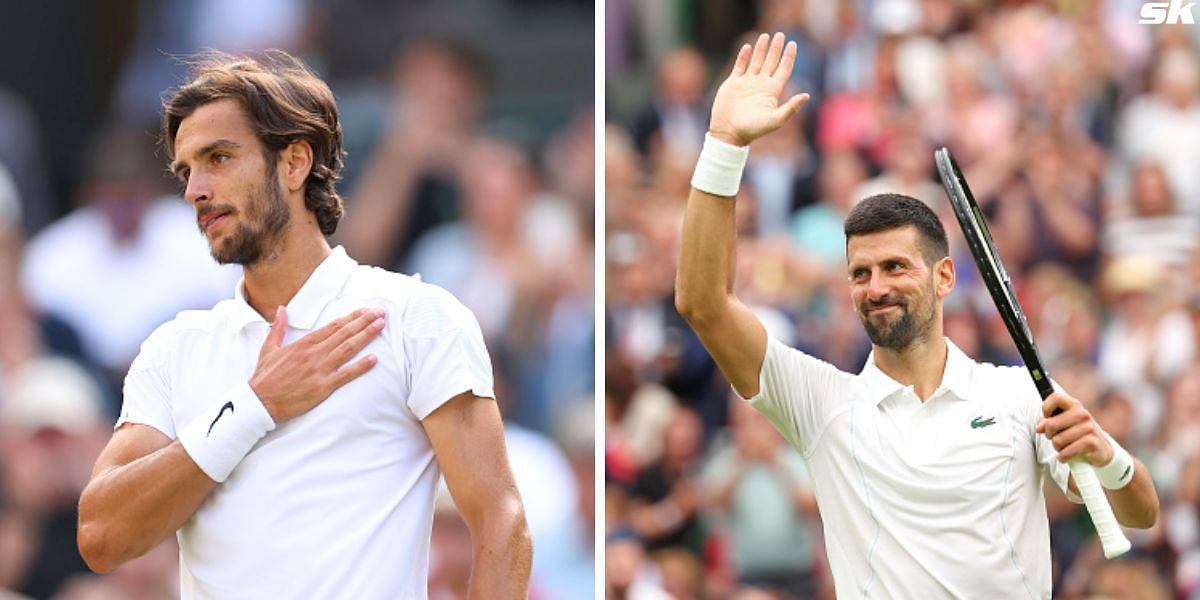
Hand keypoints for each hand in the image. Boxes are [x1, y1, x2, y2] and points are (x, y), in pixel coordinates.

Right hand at [249, 307, 384, 421]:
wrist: (260, 401)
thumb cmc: (265, 377)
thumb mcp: (269, 348)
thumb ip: (278, 327)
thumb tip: (281, 309)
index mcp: (304, 343)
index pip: (333, 326)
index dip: (351, 317)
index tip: (364, 310)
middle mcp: (315, 353)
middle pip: (345, 333)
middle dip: (364, 321)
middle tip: (380, 313)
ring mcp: (320, 369)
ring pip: (348, 349)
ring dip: (366, 336)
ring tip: (380, 326)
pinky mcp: (323, 386)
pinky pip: (346, 374)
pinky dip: (361, 366)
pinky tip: (374, 359)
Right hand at [708, 32, 809, 147]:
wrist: (729, 132)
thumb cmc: (753, 129)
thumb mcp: (775, 120)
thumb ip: (791, 108)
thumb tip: (807, 95)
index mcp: (772, 91)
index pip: (783, 69)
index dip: (788, 57)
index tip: (793, 44)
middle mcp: (761, 85)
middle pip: (771, 62)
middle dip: (776, 48)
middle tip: (780, 34)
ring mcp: (747, 83)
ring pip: (756, 61)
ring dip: (761, 49)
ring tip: (765, 36)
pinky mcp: (733, 83)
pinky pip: (740, 66)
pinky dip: (743, 56)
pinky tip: (747, 47)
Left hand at [1035, 391, 1113, 466]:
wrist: (1101, 449)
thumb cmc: (1077, 433)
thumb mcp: (1063, 424)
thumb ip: (1048, 422)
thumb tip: (1039, 428)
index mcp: (1074, 405)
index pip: (1056, 397)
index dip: (1046, 407)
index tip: (1047, 417)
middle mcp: (1082, 414)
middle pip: (1051, 424)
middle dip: (1048, 434)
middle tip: (1053, 437)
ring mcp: (1088, 428)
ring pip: (1057, 440)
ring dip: (1057, 447)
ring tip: (1063, 447)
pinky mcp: (1091, 442)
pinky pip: (1067, 451)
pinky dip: (1062, 456)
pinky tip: (1064, 456)